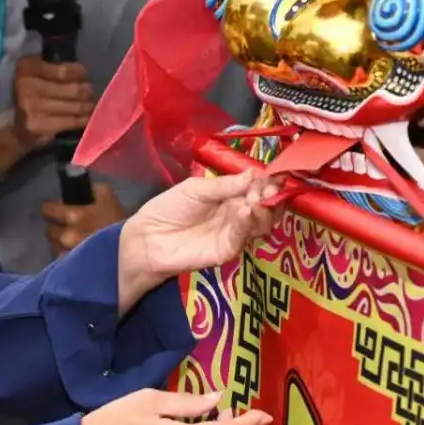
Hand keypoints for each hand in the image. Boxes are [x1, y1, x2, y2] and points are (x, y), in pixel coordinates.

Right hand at [11, 56, 94, 149]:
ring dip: (87, 105)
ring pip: (75, 106)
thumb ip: (52, 70)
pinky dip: (82, 119)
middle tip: (89, 92)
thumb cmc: (27, 94)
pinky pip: (71, 121)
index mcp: (27, 68)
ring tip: (89, 104)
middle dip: (85, 90)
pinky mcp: (40, 125)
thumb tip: (81, 73)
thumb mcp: (34, 74)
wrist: (11, 126)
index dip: (79, 73)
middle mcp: (28, 86)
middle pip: (73, 89)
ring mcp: (34, 107)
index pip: (63, 71)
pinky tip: (86, 117)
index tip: (84, 75)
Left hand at [43, 182, 125, 257]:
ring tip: (72, 241)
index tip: (58, 209)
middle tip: (68, 226)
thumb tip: (75, 188)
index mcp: (72, 216)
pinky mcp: (72, 268)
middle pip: (49, 230)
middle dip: (57, 226)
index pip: (47, 209)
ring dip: (60, 242)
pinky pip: (61, 259)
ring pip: (54, 245)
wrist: (132, 249)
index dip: (52, 208)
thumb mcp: (106, 195)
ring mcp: (68, 254)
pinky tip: (76, 253)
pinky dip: (66, 255)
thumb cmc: (118, 220)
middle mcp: (66, 236)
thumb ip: (87, 190)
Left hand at [117, 170, 281, 306]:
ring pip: (262, 223)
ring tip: (255, 199)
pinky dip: (247, 223)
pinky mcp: (227, 250)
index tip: (275, 175)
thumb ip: (225, 184)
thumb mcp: (196, 189)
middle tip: (268, 188)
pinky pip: (243, 237)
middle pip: (267, 207)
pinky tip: (245, 211)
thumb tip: (255, 173)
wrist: (148, 237)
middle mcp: (238, 214)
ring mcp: (235, 234)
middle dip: (272, 196)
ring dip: (264, 209)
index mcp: (232, 196)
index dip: (269, 182)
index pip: (259, 188)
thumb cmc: (169, 208)